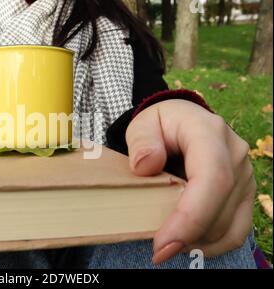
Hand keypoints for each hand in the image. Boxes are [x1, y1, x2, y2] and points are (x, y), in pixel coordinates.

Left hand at [126, 99, 255, 264]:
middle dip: (188, 237)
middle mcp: (235, 155)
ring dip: (197, 243)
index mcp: (210, 133)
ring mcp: (245, 176)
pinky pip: (236, 231)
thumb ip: (141, 141)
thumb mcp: (142, 125)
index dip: (191, 217)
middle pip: (221, 209)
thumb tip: (146, 166)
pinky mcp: (244, 194)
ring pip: (230, 226)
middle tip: (157, 252)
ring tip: (168, 244)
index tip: (162, 244)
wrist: (182, 123)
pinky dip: (212, 245)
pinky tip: (187, 244)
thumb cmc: (160, 125)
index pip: (213, 179)